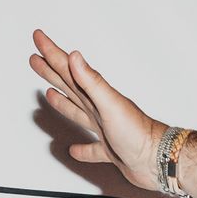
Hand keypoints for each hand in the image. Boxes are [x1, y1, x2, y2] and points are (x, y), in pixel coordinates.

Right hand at [28, 29, 163, 186]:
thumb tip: (75, 56)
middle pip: (70, 85)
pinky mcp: (112, 150)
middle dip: (52, 70)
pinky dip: (83, 149)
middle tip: (37, 57)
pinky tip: (75, 149)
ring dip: (63, 101)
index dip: (52, 52)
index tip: (39, 37)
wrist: (159, 160)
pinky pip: (92, 148)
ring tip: (49, 92)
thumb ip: (92, 81)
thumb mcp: (110, 104)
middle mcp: (99, 109)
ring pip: (78, 112)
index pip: (69, 69)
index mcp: (97, 96)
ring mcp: (105, 128)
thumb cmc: (139, 134)